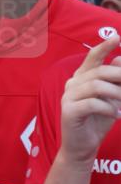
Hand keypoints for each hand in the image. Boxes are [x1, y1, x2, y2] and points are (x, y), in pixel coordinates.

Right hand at [59, 35, 120, 164]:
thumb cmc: (98, 121)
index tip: (118, 37)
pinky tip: (115, 116)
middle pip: (100, 71)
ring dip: (117, 95)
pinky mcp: (68, 111)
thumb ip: (115, 81)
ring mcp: (68, 97)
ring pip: (97, 86)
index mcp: (81, 78)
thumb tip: (120, 60)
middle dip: (120, 77)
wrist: (82, 147)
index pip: (93, 57)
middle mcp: (72, 84)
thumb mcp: (111, 98)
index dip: (105, 46)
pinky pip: (93, 103)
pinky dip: (109, 109)